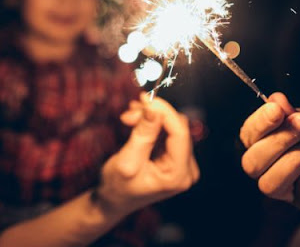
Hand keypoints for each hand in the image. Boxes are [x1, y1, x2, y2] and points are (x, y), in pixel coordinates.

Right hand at [95, 95, 198, 215]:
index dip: (163, 111)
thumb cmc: (117, 186)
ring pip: (171, 126)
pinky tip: (136, 120)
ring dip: (149, 118)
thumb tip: (154, 108)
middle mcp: (187, 170)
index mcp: (178, 175)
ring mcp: (183, 164)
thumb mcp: (127, 160)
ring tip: (128, 117)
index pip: (180, 133)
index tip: (144, 98)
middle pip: (176, 128)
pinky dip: (151, 123)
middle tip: (128, 114)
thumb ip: (143, 134)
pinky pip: (167, 131)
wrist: (113, 201)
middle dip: (152, 115)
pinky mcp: (175, 157)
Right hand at [240, 92, 299, 214]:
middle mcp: (271, 168)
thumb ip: (296, 113)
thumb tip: (274, 99)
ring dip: (296, 158)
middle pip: (251, 164)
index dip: (258, 124)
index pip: (247, 137)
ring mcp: (289, 189)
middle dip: (276, 142)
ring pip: (270, 183)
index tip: (277, 109)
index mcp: (267, 143)